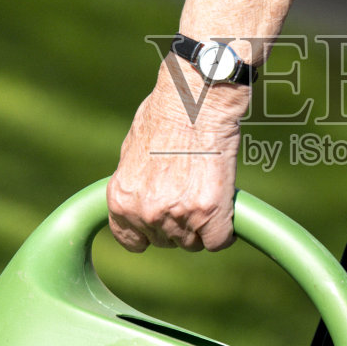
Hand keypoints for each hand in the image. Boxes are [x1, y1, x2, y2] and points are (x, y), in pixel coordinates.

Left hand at [107, 59, 249, 251]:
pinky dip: (224, 230)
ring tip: (206, 193)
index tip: (161, 223)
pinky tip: (224, 209)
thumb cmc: (166, 115)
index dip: (148, 233)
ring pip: (193, 243)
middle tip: (190, 194)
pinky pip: (218, 242)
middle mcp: (146, 213)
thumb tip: (141, 195)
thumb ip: (134, 182)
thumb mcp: (133, 150)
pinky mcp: (209, 213)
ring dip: (202, 226)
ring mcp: (177, 215)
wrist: (196, 102)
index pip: (130, 240)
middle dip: (178, 224)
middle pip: (166, 241)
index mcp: (121, 199)